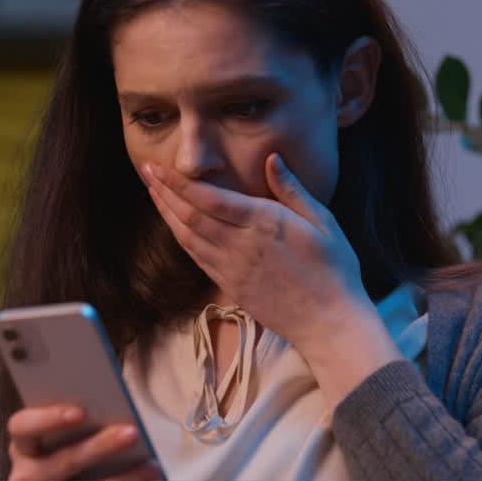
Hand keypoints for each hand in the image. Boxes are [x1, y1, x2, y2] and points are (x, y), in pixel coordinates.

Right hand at [6, 405, 161, 480]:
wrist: (64, 479)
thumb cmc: (71, 443)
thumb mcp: (67, 431)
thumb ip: (81, 416)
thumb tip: (114, 403)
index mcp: (24, 444)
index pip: (22, 426)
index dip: (48, 419)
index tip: (81, 412)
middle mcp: (27, 474)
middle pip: (60, 462)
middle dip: (99, 447)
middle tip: (132, 432)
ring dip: (121, 478)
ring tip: (151, 465)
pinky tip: (147, 477)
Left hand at [143, 153, 399, 407]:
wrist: (329, 321)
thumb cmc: (334, 268)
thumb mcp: (323, 221)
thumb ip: (292, 189)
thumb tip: (272, 159)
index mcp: (264, 222)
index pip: (209, 198)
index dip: (179, 182)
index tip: (158, 166)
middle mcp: (240, 244)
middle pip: (190, 215)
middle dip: (164, 192)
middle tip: (147, 172)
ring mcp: (232, 268)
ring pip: (187, 237)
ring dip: (166, 213)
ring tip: (154, 194)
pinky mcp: (230, 285)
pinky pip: (197, 257)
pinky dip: (181, 238)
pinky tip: (176, 226)